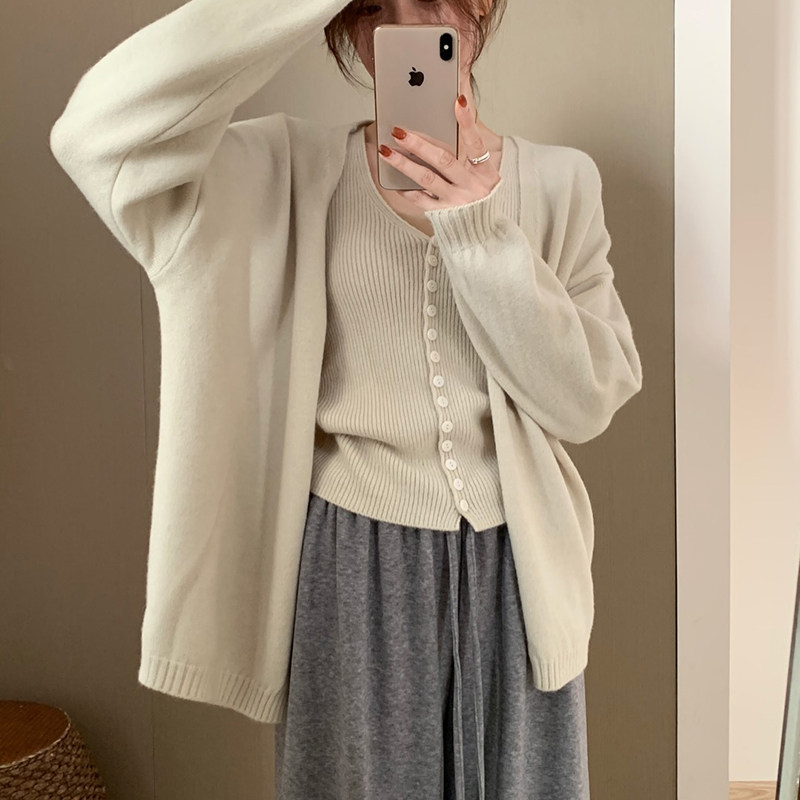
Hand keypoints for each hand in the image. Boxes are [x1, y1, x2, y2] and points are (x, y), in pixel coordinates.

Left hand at [379, 94, 500, 210]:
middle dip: (419, 144)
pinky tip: (392, 176)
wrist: (483, 232)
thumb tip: (449, 120)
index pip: (476, 143)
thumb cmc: (479, 196)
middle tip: (398, 130)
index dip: (468, 123)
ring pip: (426, 179)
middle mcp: (471, 186)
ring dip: (404, 164)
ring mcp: (456, 202)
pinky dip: (406, 188)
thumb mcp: (484, 174)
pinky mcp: (443, 215)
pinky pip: (421, 200)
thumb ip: (470, 152)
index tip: (458, 102)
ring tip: (386, 150)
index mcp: (485, 172)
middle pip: (443, 160)